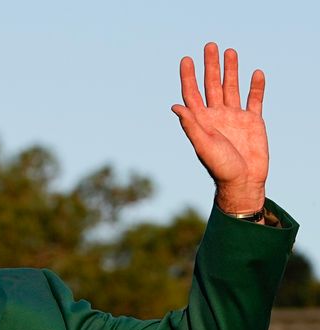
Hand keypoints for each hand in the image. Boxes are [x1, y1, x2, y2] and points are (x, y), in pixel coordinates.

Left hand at [171, 42, 266, 214]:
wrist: (243, 182)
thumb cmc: (220, 167)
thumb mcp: (203, 145)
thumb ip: (191, 125)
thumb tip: (175, 106)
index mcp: (201, 120)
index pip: (192, 93)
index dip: (188, 76)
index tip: (186, 59)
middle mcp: (216, 115)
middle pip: (212, 85)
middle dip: (211, 66)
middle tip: (210, 45)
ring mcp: (235, 117)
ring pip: (232, 88)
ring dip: (231, 70)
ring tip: (230, 52)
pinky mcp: (253, 122)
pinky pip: (255, 100)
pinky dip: (256, 87)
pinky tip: (256, 73)